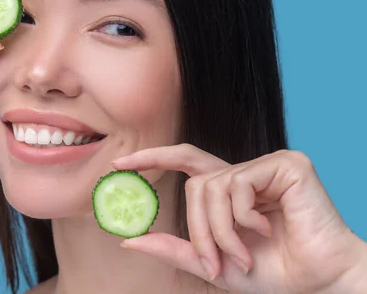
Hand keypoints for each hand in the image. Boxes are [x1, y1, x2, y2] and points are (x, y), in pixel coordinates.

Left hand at [113, 145, 366, 293]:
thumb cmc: (272, 274)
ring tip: (243, 254)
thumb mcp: (212, 263)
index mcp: (230, 191)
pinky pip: (238, 184)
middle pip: (194, 183)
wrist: (319, 284)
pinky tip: (267, 230)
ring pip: (212, 187)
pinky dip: (243, 217)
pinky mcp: (286, 165)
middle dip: (197, 226)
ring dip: (220, 230)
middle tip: (211, 259)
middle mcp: (245, 174)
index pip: (186, 162)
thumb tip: (128, 239)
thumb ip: (174, 249)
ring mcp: (265, 166)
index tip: (119, 164)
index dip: (153, 157)